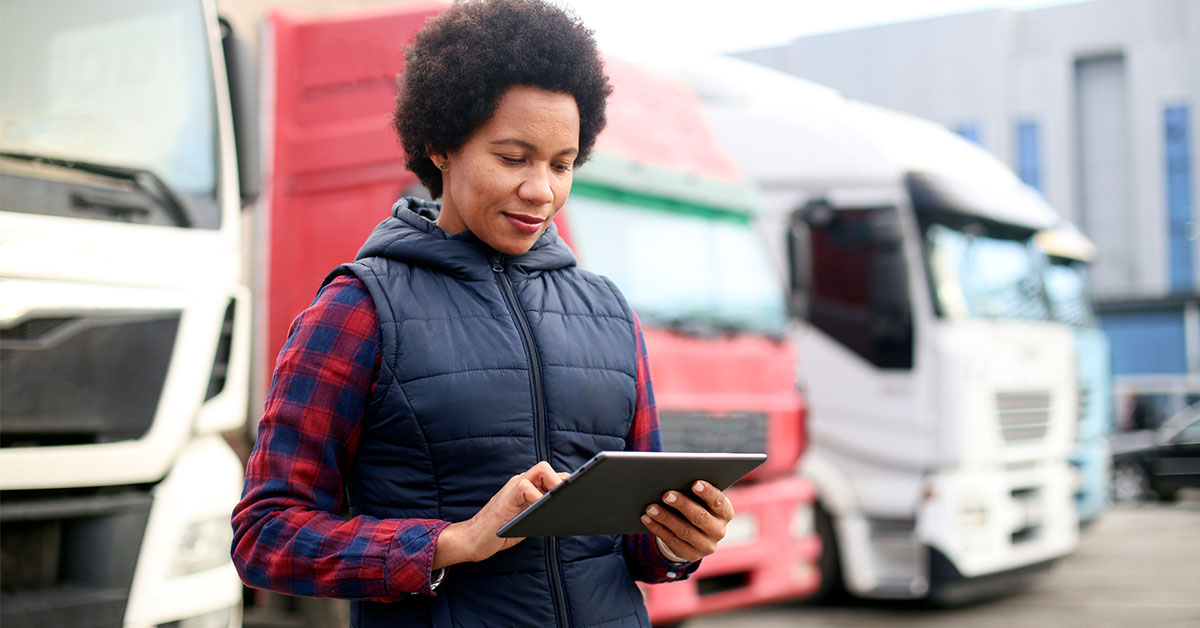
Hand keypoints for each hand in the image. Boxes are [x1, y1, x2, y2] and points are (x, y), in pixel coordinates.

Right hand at [432, 461, 567, 568]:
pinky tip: (544, 508)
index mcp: (528, 487)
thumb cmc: (501, 531)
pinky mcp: (507, 498)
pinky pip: (525, 487)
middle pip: (549, 468)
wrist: (473, 539)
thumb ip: (542, 510)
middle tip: (577, 496)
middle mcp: (522, 482)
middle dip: (565, 480)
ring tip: (566, 498)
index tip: (584, 491)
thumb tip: (567, 510)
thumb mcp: (528, 519)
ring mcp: (514, 487)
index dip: (568, 482)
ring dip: (556, 483)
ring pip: (541, 470)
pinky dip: (538, 496)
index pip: (552, 476)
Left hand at [640, 480, 733, 562]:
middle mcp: (719, 531)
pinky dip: (658, 529)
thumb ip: (694, 491)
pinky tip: (647, 519)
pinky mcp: (692, 555)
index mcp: (725, 513)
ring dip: (666, 518)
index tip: (695, 483)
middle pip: (700, 517)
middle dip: (683, 505)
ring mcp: (706, 545)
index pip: (719, 502)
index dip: (708, 493)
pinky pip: (673, 542)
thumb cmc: (696, 505)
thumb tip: (675, 478)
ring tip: (651, 507)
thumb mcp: (700, 499)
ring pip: (685, 531)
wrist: (694, 532)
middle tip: (666, 494)